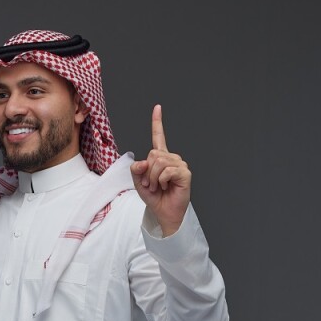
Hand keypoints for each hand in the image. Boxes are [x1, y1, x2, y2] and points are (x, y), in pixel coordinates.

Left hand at [130, 104, 190, 235]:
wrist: (164, 213)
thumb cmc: (155, 198)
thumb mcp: (139, 183)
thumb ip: (136, 170)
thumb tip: (142, 162)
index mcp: (161, 158)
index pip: (159, 137)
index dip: (157, 122)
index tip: (158, 108)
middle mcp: (171, 158)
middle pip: (153, 154)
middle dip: (147, 172)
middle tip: (151, 185)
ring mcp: (179, 165)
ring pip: (159, 162)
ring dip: (154, 178)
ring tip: (158, 187)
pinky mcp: (185, 173)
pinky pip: (167, 171)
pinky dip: (162, 181)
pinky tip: (166, 187)